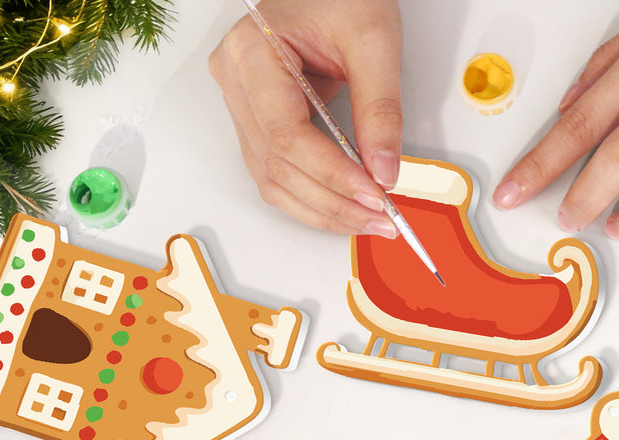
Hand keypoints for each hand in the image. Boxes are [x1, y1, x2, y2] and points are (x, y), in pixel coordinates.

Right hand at [209, 0, 402, 235]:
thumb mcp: (373, 41)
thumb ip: (380, 109)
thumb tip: (383, 171)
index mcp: (251, 53)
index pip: (288, 136)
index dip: (333, 175)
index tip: (375, 196)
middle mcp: (235, 81)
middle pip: (279, 166)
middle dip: (333, 202)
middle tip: (381, 220)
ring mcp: (241, 104)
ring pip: (274, 180)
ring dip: (323, 210)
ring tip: (368, 221)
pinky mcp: (258, 122)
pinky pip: (278, 175)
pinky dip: (313, 199)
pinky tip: (345, 208)